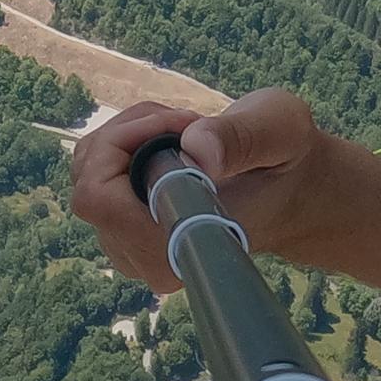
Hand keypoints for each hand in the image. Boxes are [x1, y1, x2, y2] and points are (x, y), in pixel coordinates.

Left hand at [69, 89, 330, 293]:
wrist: (292, 189)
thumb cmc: (288, 159)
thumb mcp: (280, 128)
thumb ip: (241, 138)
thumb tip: (196, 152)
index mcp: (180, 247)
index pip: (97, 198)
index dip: (124, 145)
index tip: (185, 123)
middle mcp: (148, 260)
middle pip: (89, 178)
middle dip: (132, 132)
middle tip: (192, 120)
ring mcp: (132, 249)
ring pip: (89, 171)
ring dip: (131, 134)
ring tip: (188, 128)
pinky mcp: (127, 232)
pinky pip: (96, 174)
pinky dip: (126, 142)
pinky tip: (171, 138)